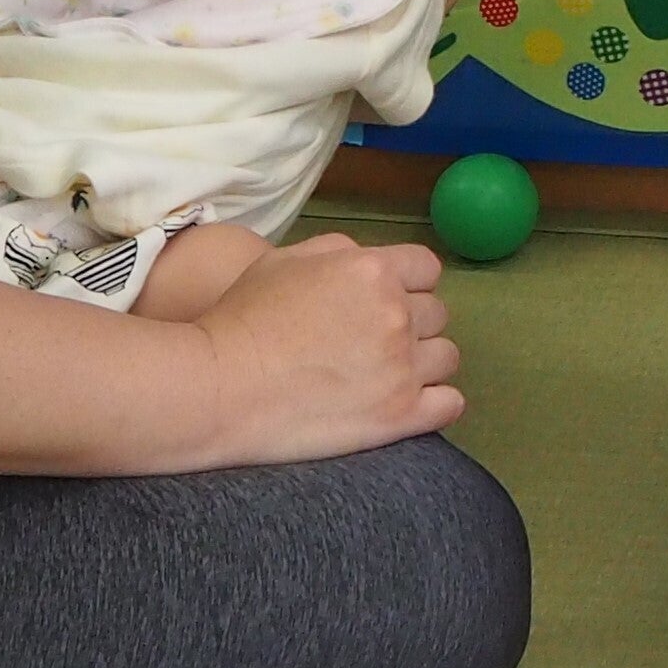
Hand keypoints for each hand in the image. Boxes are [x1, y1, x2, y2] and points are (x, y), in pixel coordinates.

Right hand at [191, 234, 460, 460]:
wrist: (218, 388)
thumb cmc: (240, 321)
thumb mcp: (282, 262)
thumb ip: (336, 252)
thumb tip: (364, 259)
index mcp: (373, 271)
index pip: (426, 269)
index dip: (408, 284)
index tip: (384, 303)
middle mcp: (397, 314)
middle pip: (436, 314)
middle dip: (411, 324)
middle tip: (372, 344)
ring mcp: (403, 367)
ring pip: (446, 357)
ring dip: (423, 363)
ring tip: (386, 376)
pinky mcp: (401, 415)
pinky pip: (450, 403)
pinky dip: (435, 403)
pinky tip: (407, 404)